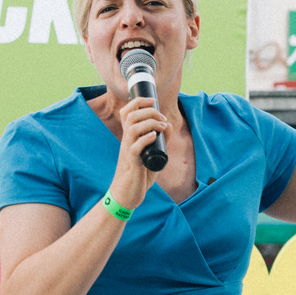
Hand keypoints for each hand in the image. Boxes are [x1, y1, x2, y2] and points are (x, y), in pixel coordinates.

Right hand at [109, 96, 168, 211]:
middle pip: (131, 116)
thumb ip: (161, 140)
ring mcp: (128, 151)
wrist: (127, 193)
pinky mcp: (132, 163)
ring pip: (132, 128)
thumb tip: (168, 125)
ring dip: (149, 123)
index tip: (152, 101)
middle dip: (149, 111)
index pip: (127, 112)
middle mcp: (127, 141)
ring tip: (161, 126)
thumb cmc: (139, 174)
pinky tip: (154, 137)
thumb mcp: (152, 153)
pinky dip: (145, 139)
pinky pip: (135, 148)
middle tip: (162, 119)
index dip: (138, 101)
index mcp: (129, 137)